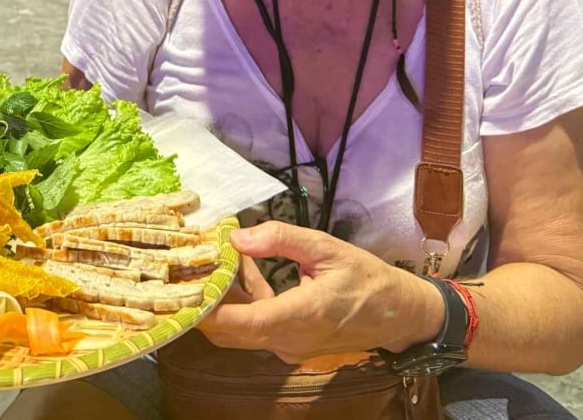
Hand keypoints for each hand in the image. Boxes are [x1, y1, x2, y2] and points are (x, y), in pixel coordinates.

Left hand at [198, 222, 441, 364]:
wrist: (398, 315)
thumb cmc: (366, 279)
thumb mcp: (327, 248)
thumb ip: (282, 239)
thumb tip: (237, 236)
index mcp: (302, 315)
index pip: (243, 322)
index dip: (209, 310)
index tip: (184, 289)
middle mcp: (290, 340)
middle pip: (231, 331)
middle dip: (206, 301)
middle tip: (193, 264)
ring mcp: (289, 347)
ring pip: (239, 331)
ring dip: (224, 301)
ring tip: (220, 260)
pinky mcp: (289, 346)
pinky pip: (254, 329)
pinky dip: (243, 304)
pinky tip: (247, 272)